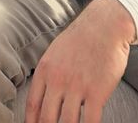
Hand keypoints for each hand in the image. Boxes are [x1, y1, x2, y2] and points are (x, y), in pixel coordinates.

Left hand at [25, 0, 135, 122]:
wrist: (105, 25)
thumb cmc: (81, 38)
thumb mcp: (55, 52)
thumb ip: (48, 73)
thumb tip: (41, 94)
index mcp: (45, 70)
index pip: (32, 105)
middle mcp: (58, 80)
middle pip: (47, 118)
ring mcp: (77, 87)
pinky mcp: (97, 92)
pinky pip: (90, 120)